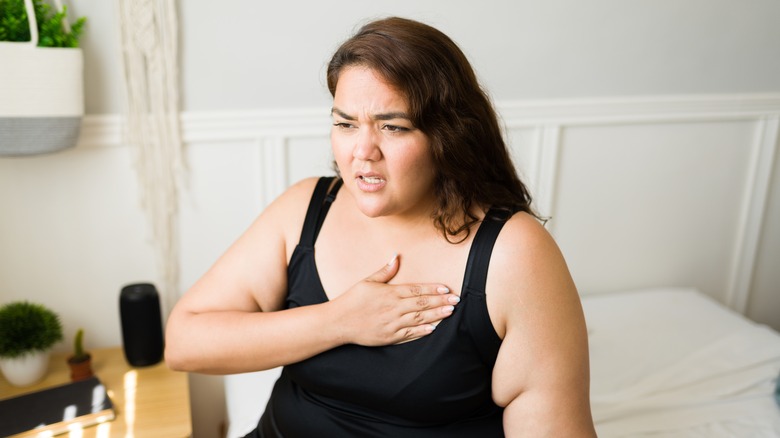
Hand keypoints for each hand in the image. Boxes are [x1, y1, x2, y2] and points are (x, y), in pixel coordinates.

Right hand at [330, 254, 459, 345]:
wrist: (338, 322)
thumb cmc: (352, 300)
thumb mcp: (367, 281)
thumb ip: (385, 271)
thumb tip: (396, 256)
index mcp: (389, 293)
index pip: (416, 290)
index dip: (432, 289)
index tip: (446, 288)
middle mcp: (393, 308)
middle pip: (422, 304)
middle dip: (441, 301)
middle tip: (456, 299)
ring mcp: (392, 324)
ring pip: (419, 319)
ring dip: (436, 315)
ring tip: (450, 311)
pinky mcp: (389, 337)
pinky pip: (409, 334)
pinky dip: (422, 331)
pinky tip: (433, 328)